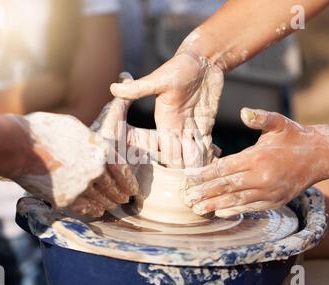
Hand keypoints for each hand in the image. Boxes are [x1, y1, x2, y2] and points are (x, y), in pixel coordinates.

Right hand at [9, 112, 138, 217]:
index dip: (130, 184)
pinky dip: (92, 210)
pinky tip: (94, 210)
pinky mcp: (66, 200)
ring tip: (109, 206)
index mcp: (101, 151)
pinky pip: (85, 209)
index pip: (124, 173)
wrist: (19, 147)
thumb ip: (93, 141)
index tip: (133, 190)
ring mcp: (81, 188)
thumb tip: (100, 145)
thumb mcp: (77, 128)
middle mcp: (96, 172)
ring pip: (102, 202)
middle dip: (120, 196)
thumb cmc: (45, 131)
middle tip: (123, 200)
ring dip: (107, 204)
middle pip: (115, 190)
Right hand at [110, 52, 223, 167]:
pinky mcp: (204, 125)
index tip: (181, 173)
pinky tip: (215, 160)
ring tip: (208, 173)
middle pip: (179, 158)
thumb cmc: (180, 67)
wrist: (202, 60)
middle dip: (186, 169)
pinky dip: (210, 153)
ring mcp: (190, 128)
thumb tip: (113, 88)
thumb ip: (139, 88)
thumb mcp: (159, 79)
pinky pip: (206, 145)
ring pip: (193, 154)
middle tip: (197, 180)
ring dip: (199, 163)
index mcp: (163, 123)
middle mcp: (175, 129)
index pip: (166, 151)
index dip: (173, 163)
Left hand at [183, 108, 328, 216]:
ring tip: (196, 208)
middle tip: (185, 197)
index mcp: (258, 157)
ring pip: (236, 200)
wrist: (321, 156)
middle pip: (226, 186)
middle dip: (204, 192)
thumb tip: (243, 112)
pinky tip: (218, 212)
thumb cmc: (294, 137)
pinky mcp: (276, 202)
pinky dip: (234, 210)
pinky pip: (251, 208)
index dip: (204, 174)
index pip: (224, 168)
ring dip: (215, 205)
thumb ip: (260, 118)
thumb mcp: (279, 123)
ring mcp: (269, 192)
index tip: (187, 178)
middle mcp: (262, 177)